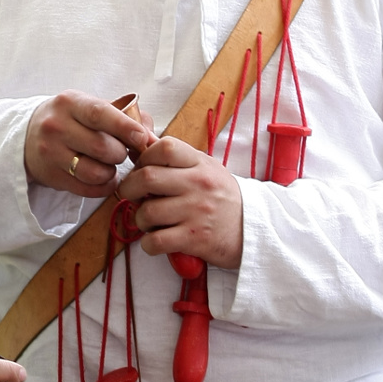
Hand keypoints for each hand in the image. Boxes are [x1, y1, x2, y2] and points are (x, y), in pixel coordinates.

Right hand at [24, 93, 153, 196]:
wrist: (27, 137)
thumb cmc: (70, 120)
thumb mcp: (89, 107)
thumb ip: (124, 117)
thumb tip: (153, 138)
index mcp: (69, 103)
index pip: (99, 114)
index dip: (124, 127)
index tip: (141, 138)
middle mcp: (56, 126)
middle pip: (101, 147)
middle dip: (120, 153)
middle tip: (121, 152)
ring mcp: (51, 153)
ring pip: (94, 172)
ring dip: (111, 172)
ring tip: (109, 165)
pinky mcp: (51, 176)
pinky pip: (87, 189)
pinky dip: (103, 186)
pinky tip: (103, 179)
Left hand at [121, 136, 244, 269]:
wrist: (253, 229)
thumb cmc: (222, 197)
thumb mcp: (205, 168)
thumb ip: (176, 157)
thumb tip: (142, 137)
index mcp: (200, 164)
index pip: (164, 147)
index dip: (143, 157)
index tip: (141, 169)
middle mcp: (198, 185)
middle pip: (147, 178)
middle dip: (129, 188)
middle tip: (132, 195)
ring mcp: (196, 212)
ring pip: (147, 212)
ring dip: (139, 219)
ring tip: (148, 221)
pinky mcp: (194, 239)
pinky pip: (156, 241)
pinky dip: (148, 244)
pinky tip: (156, 241)